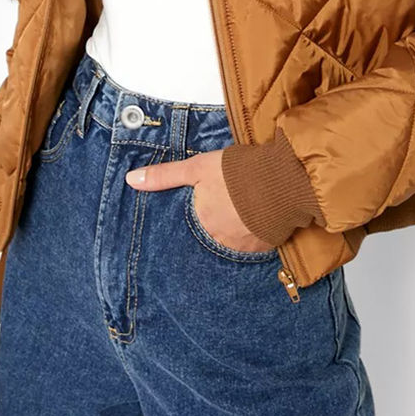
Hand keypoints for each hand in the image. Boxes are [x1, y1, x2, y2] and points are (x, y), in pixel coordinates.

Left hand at [125, 147, 273, 252]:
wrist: (284, 179)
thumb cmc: (237, 172)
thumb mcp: (197, 167)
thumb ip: (164, 176)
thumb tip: (130, 180)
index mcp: (202, 224)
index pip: (191, 231)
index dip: (197, 220)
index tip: (201, 215)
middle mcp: (221, 241)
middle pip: (213, 239)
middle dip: (215, 229)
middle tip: (223, 215)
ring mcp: (246, 247)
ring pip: (234, 243)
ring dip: (235, 232)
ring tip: (239, 217)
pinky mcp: (268, 246)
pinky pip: (255, 246)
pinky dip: (254, 236)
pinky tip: (257, 222)